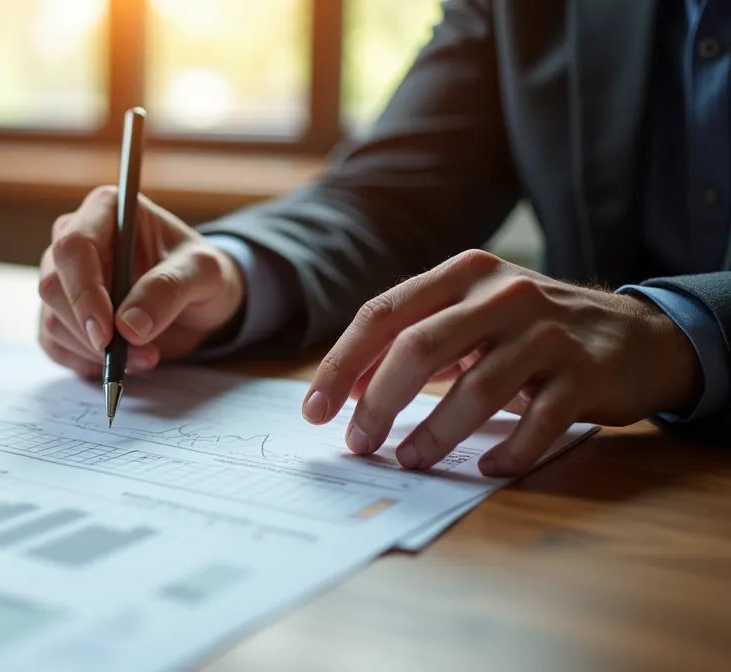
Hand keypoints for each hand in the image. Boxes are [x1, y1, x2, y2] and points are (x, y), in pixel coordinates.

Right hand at [37, 185, 245, 377]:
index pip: (74, 246)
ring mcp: (63, 277)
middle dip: (93, 332)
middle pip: (53, 286)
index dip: (84, 292)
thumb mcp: (203, 273)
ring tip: (145, 356)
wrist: (198, 300)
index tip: (107, 334)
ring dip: (95, 352)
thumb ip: (168, 290)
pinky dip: (85, 362)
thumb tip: (128, 326)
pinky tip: (121, 362)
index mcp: (106, 210)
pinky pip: (54, 344)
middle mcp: (74, 237)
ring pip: (52, 320)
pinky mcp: (60, 312)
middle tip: (141, 354)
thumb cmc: (199, 272)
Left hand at [300, 249, 701, 476]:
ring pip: (475, 388)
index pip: (382, 314)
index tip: (315, 411)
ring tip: (410, 461)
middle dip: (377, 402)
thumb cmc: (531, 332)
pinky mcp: (585, 374)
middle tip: (359, 444)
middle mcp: (503, 293)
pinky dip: (506, 452)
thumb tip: (351, 391)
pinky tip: (487, 469)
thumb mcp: (472, 319)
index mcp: (463, 273)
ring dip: (434, 434)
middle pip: (418, 347)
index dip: (342, 365)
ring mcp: (547, 332)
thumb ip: (415, 343)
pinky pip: (536, 422)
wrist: (637, 337)